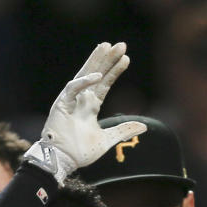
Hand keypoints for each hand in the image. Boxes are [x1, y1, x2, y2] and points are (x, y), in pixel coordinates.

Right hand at [32, 41, 146, 182]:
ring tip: (106, 46)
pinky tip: (97, 76)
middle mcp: (81, 100)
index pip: (105, 84)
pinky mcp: (62, 104)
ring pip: (84, 75)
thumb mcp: (108, 139)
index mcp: (90, 106)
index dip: (115, 71)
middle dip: (107, 59)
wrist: (64, 161)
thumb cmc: (81, 152)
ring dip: (95, 61)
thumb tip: (144, 125)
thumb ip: (124, 130)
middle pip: (96, 74)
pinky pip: (72, 89)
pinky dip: (84, 82)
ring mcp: (71, 100)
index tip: (127, 59)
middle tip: (121, 45)